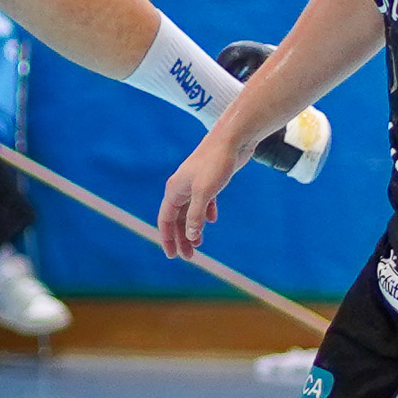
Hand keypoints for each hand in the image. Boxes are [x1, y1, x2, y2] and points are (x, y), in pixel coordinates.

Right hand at [158, 126, 250, 259]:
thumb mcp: (204, 193)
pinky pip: (203, 201)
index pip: (166, 220)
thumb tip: (190, 236)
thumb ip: (196, 215)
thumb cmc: (215, 164)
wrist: (231, 140)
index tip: (172, 256)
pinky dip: (206, 213)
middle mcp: (181, 188)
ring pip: (190, 211)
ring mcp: (195, 184)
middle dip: (181, 238)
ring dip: (193, 227)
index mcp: (174, 190)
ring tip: (200, 243)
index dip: (167, 238)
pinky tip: (213, 219)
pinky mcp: (210, 180)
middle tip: (189, 257)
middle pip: (178, 218)